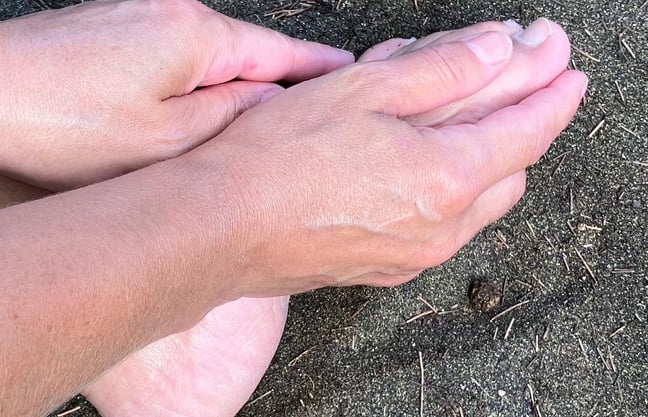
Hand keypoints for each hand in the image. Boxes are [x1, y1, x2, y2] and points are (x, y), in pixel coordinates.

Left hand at [0, 0, 351, 188]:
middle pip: (242, 51)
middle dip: (275, 82)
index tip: (353, 75)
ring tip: (248, 125)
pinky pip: (170, 56)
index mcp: (196, 36)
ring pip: (204, 57)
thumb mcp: (167, 139)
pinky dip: (189, 82)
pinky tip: (185, 112)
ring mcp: (137, 15)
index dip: (318, 68)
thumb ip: (230, 117)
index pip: (278, 52)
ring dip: (228, 87)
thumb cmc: (63, 125)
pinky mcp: (109, 28)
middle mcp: (172, 12)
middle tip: (310, 112)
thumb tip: (274, 106)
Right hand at [182, 27, 585, 296]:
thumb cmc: (278, 158)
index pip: (527, 130)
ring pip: (478, 204)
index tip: (569, 71)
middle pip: (511, 171)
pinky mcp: (384, 269)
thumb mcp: (363, 89)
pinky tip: (418, 165)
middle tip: (517, 83)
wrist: (217, 229)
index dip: (553, 95)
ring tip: (460, 119)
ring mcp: (413, 255)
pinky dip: (447, 190)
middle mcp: (442, 228)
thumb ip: (442, 69)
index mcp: (447, 178)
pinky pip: (440, 228)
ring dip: (484, 159)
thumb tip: (498, 51)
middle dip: (523, 124)